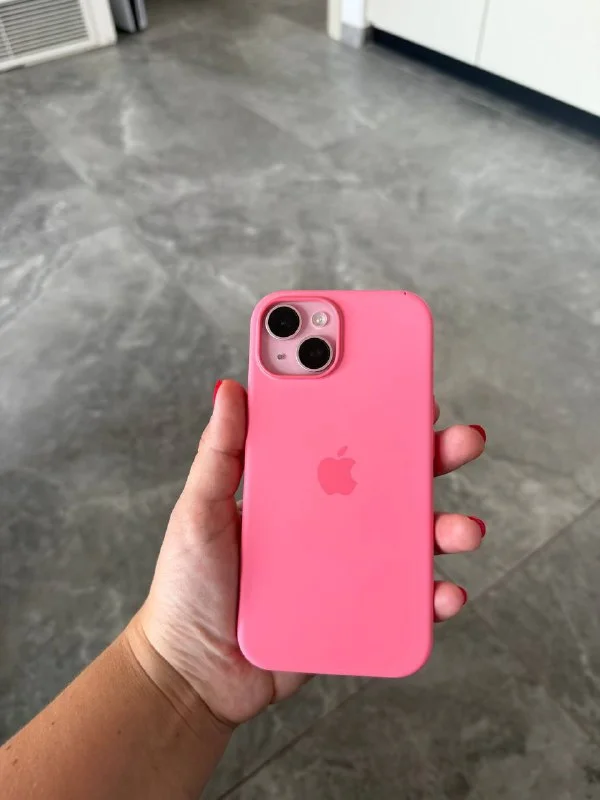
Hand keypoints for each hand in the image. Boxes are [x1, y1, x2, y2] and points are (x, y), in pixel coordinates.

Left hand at [132, 381, 485, 727]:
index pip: (348, 441)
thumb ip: (218, 453)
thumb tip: (230, 388)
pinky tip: (446, 592)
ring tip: (466, 528)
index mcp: (298, 489)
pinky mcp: (357, 612)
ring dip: (448, 527)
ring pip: (412, 539)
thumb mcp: (199, 510)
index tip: (413, 392)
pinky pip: (405, 600)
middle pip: (393, 482)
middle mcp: (331, 522)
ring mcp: (348, 567)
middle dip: (435, 458)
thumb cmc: (189, 586)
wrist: (194, 672)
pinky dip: (433, 595)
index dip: (384, 416)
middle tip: (465, 440)